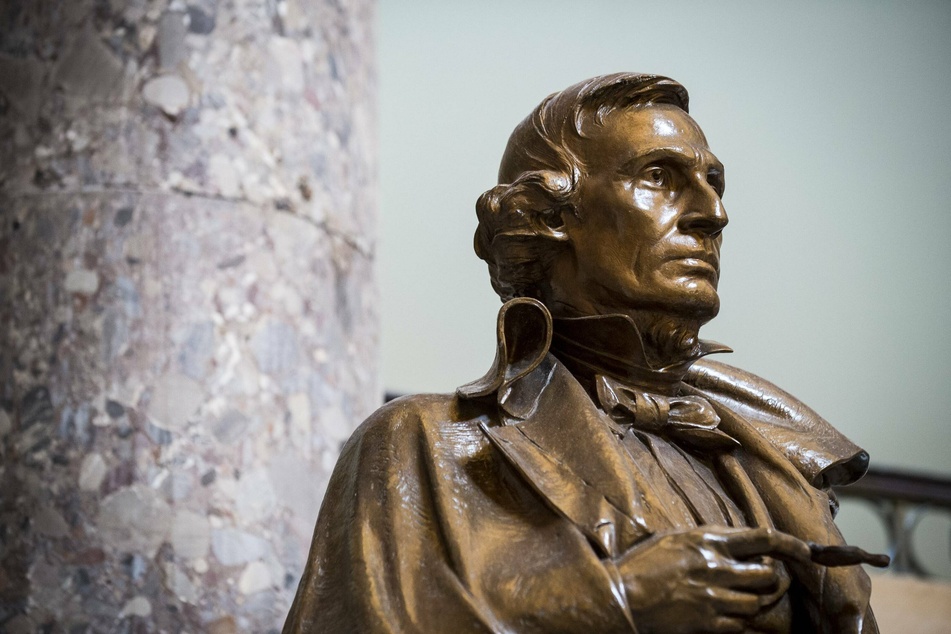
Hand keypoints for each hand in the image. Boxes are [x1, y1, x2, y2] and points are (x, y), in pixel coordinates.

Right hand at [615, 526, 810, 633]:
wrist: (621, 596)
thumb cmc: (641, 565)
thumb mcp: (674, 539)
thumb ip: (706, 540)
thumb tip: (734, 543)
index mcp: (707, 541)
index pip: (763, 538)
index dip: (790, 544)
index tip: (805, 551)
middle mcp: (716, 567)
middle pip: (767, 574)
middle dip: (774, 578)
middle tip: (770, 579)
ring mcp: (713, 598)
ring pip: (757, 602)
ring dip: (756, 601)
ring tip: (746, 597)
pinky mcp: (708, 623)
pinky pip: (741, 625)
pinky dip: (741, 622)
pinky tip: (731, 616)